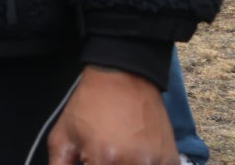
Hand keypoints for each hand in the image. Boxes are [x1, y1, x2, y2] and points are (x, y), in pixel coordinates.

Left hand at [48, 66, 178, 164]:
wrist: (123, 78)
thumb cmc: (89, 106)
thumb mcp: (63, 135)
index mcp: (104, 159)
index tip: (88, 163)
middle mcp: (134, 164)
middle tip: (104, 158)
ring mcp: (156, 163)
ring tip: (117, 156)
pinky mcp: (171, 160)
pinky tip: (134, 157)